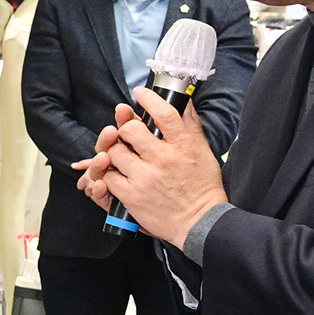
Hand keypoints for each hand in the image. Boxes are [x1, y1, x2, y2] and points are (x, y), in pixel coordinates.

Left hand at [75, 90, 227, 245]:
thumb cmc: (202, 186)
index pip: (164, 114)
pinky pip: (109, 176)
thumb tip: (184, 102)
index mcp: (183, 146)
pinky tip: (118, 173)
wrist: (200, 221)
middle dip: (125, 128)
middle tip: (127, 133)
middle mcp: (163, 159)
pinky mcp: (132, 196)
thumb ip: (191, 125)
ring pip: (115, 152)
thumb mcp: (204, 152)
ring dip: (114, 150)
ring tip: (122, 154)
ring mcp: (145, 178)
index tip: (140, 93)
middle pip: (131, 130)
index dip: (148, 99)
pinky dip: (109, 173)